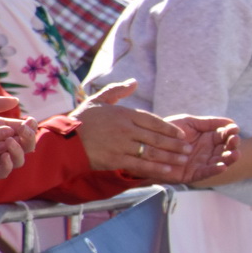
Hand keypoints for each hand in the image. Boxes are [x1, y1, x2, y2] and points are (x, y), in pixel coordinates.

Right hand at [72, 80, 200, 177]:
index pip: (152, 120)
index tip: (181, 134)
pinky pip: (140, 164)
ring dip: (170, 156)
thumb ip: (117, 91)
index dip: (168, 128)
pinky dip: (155, 168)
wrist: (62, 141)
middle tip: (189, 149)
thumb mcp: (98, 100)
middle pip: (156, 137)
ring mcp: (121, 145)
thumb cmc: (81, 120)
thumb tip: (134, 82)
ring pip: (151, 151)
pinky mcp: (115, 159)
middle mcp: (125, 129)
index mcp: (123, 114)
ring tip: (183, 160)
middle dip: (175, 144)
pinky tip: (168, 171)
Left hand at [164, 115, 239, 183]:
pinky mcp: (193, 174)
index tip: (235, 129)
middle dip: (232, 145)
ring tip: (235, 154)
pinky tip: (223, 166)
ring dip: (229, 159)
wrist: (147, 145)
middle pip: (225, 149)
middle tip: (235, 141)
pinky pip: (206, 173)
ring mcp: (201, 163)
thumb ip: (209, 122)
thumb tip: (231, 122)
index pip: (224, 135)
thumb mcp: (189, 122)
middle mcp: (207, 151)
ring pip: (219, 162)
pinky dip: (215, 170)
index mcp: (208, 138)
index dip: (230, 133)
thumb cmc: (168, 132)